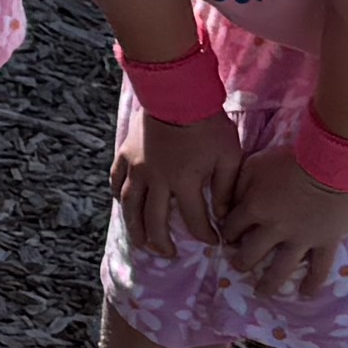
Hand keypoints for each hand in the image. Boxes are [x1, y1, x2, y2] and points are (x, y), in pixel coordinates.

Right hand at [114, 108, 238, 254]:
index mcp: (185, 182)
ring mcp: (137, 169)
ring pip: (131, 207)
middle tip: (169, 253)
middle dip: (163, 242)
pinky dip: (120, 197)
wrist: (178, 94)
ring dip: (136, 228)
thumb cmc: (209, 125)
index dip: (205, 234)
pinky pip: (118, 182)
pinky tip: (125, 205)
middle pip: (155, 221)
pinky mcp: (126, 156)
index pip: (195, 219)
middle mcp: (157, 181)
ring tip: (141, 242)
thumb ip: (226, 188)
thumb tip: (222, 215)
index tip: (214, 241)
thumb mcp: (229, 156)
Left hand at [212, 151, 347, 297]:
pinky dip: (313, 282)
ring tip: (261, 291)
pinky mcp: (326, 241)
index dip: (228, 233)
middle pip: (251, 253)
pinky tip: (305, 293)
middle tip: (237, 265)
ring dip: (268, 282)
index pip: (232, 228)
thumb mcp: (256, 164)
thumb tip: (227, 206)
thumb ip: (238, 185)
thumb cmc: (293, 158)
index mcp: (254, 209)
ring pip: (281, 268)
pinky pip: (319, 267)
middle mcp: (274, 230)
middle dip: (241, 261)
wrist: (334, 161)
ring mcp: (301, 239)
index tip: (227, 238)